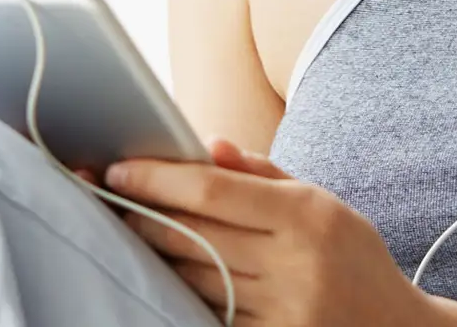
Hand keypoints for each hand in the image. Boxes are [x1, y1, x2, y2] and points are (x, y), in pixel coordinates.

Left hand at [103, 137, 435, 325]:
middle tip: (102, 196)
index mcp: (307, 216)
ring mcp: (279, 312)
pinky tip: (162, 273)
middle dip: (139, 214)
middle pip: (192, 236)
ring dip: (152, 253)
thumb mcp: (322, 201)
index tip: (118, 169)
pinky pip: (207, 314)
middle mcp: (292, 265)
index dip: (157, 179)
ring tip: (124, 229)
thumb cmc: (353, 257)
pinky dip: (180, 292)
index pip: (212, 192)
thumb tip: (207, 146)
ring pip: (191, 278)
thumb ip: (263, 174)